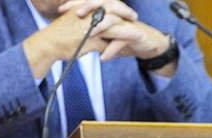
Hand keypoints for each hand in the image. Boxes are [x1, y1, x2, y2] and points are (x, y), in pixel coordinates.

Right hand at [22, 6, 125, 77]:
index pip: (104, 2)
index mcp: (83, 8)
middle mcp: (87, 14)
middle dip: (125, 11)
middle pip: (111, 8)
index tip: (125, 9)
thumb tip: (96, 26)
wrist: (47, 44)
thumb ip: (87, 22)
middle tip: (134, 16)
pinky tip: (129, 46)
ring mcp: (90, 27)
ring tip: (140, 32)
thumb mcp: (74, 23)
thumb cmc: (59, 35)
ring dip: (128, 28)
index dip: (116, 5)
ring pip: (114, 24)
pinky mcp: (91, 40)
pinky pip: (111, 40)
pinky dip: (122, 42)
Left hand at [59, 0, 173, 72]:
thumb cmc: (124, 37)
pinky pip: (122, 41)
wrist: (148, 44)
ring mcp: (126, 24)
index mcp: (109, 10)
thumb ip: (91, 29)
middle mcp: (117, 14)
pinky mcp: (135, 35)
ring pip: (112, 20)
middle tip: (77, 14)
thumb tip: (70, 29)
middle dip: (88, 7)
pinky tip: (103, 58)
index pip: (91, 1)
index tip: (62, 9)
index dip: (76, 3)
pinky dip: (112, 50)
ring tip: (88, 34)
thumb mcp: (105, 33)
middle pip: (102, 3)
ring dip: (100, 27)